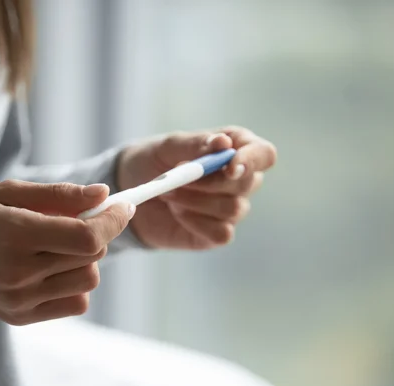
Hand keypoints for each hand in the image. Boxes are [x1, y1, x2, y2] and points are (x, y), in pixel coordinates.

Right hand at [0, 180, 134, 324]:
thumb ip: (57, 196)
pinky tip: (54, 268)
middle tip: (80, 217)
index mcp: (16, 235)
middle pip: (92, 257)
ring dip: (86, 259)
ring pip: (87, 281)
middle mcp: (21, 273)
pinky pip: (73, 304)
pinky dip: (74, 284)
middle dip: (97, 232)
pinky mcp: (19, 316)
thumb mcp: (3, 193)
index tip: (122, 205)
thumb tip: (102, 193)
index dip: (113, 219)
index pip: (88, 236)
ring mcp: (20, 300)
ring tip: (60, 244)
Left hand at [117, 126, 276, 248]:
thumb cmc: (154, 161)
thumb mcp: (169, 146)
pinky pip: (222, 233)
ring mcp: (231, 208)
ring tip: (169, 194)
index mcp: (236, 148)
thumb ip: (197, 144)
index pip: (263, 154)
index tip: (229, 166)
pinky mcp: (218, 233)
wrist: (130, 192)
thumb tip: (223, 143)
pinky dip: (195, 223)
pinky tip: (178, 213)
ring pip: (233, 209)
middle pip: (248, 183)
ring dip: (196, 201)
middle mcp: (241, 179)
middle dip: (209, 182)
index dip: (251, 160)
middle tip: (177, 178)